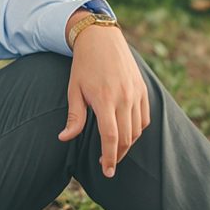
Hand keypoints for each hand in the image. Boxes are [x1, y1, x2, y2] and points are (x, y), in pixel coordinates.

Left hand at [59, 25, 148, 180]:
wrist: (101, 37)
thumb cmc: (84, 65)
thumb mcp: (74, 90)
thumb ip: (74, 117)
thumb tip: (64, 139)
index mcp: (105, 99)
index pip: (111, 137)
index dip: (110, 158)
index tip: (106, 172)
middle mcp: (124, 96)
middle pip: (126, 137)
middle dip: (117, 156)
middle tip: (106, 164)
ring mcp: (135, 91)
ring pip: (137, 129)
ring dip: (127, 144)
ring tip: (115, 149)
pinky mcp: (142, 87)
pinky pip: (145, 116)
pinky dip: (138, 129)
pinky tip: (127, 132)